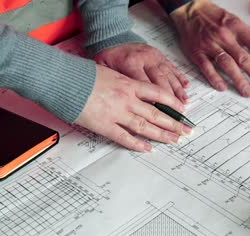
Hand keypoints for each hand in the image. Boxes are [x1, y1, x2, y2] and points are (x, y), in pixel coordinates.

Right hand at [75, 65, 192, 151]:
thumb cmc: (83, 74)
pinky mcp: (104, 126)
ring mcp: (116, 114)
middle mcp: (127, 99)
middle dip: (174, 123)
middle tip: (187, 131)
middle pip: (156, 114)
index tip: (183, 110)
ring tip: (175, 140)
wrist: (62, 79)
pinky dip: (138, 144)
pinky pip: (124, 138)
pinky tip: (149, 149)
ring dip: (162, 135)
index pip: (158, 94)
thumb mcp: (110, 72)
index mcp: (129, 84)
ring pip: (145, 127)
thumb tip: (137, 92)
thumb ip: (125, 83)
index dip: (173, 103)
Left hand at [94, 43, 189, 102]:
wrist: (114, 38)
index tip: (158, 112)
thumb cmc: (108, 57)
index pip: (143, 82)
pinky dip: (180, 78)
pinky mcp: (160, 56)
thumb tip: (122, 102)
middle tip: (177, 111)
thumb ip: (114, 83)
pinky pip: (172, 67)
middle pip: (160, 80)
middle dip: (170, 97)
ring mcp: (155, 56)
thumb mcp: (104, 69)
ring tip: (185, 102)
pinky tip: (186, 87)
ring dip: (178, 90)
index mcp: (130, 62)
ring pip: (169, 75)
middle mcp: (146, 58)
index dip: (151, 98)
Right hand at [171, 0, 249, 96]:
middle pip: (244, 59)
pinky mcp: (197, 53)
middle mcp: (224, 36)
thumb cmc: (215, 18)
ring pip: (227, 65)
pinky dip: (215, 78)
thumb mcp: (235, 22)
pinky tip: (223, 87)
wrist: (190, 10)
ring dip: (239, 81)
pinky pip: (207, 68)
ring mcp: (210, 45)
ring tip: (249, 93)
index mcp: (237, 27)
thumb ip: (248, 40)